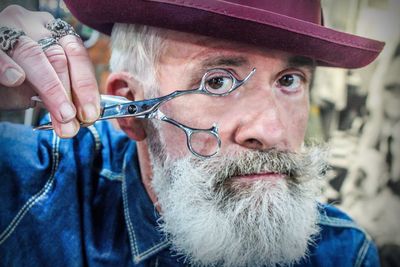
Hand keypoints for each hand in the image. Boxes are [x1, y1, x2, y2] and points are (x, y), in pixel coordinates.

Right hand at [0, 5, 99, 137]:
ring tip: (61, 113)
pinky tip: (16, 79)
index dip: (86, 85)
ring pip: (32, 54)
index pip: (77, 55)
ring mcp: (9, 29)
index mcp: (54, 34)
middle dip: (67, 93)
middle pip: (57, 57)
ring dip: (50, 87)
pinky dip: (6, 66)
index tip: (90, 113)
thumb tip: (77, 121)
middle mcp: (34, 26)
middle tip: (71, 120)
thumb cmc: (18, 79)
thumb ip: (60, 100)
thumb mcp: (41, 88)